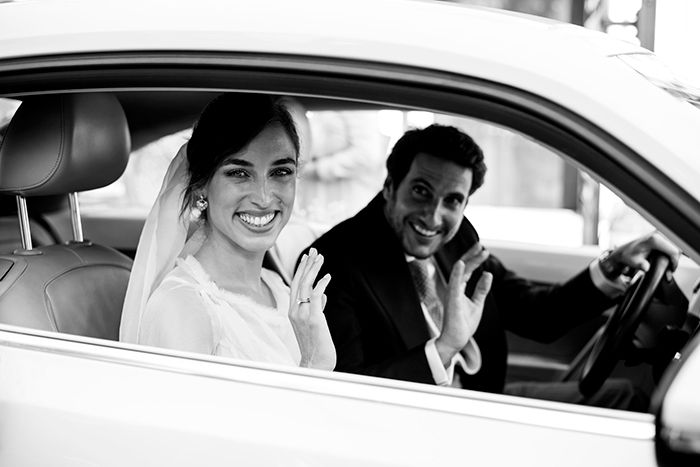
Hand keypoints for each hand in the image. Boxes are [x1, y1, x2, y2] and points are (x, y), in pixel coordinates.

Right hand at [289, 248, 335, 369]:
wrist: (315, 364)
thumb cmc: (316, 346)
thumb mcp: (315, 323)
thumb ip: (317, 307)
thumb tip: (323, 295)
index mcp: (292, 311)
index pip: (295, 285)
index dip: (300, 270)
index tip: (307, 257)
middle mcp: (294, 311)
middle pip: (298, 281)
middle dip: (306, 264)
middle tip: (313, 250)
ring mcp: (302, 315)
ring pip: (305, 285)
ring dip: (314, 269)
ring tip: (320, 257)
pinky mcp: (313, 319)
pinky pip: (316, 296)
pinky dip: (322, 284)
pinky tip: (328, 276)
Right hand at [435, 243, 492, 365]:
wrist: (456, 340)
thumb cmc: (463, 324)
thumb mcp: (477, 303)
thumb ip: (481, 289)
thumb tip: (488, 274)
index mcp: (459, 288)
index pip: (467, 269)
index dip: (475, 259)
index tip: (484, 250)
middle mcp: (454, 288)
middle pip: (463, 266)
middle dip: (472, 255)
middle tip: (481, 245)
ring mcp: (452, 293)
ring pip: (460, 271)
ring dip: (469, 259)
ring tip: (479, 250)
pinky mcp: (452, 300)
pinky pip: (454, 284)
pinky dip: (457, 272)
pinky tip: (462, 263)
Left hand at [602, 232, 679, 279]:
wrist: (625, 250)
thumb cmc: (629, 256)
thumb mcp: (634, 262)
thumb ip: (641, 265)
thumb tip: (646, 267)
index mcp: (653, 239)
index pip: (674, 251)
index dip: (675, 262)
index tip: (671, 270)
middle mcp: (658, 233)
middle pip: (677, 249)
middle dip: (675, 260)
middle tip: (669, 270)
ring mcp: (660, 233)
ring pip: (677, 246)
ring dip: (674, 257)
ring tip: (668, 266)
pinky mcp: (662, 234)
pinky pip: (673, 244)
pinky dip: (673, 252)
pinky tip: (669, 259)